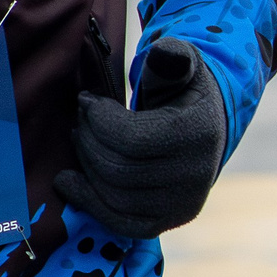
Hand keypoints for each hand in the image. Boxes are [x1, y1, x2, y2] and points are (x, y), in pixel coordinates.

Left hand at [54, 39, 226, 237]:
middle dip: (88, 141)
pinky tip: (70, 181)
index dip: (98, 120)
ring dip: (85, 167)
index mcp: (198, 135)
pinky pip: (119, 222)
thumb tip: (165, 54)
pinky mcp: (167, 222)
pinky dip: (89, 202)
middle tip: (79, 121)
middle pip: (118, 169)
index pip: (131, 138)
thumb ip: (171, 58)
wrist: (206, 132)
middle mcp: (195, 176)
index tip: (86, 101)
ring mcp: (182, 204)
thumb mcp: (181, 69)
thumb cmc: (182, 94)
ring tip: (81, 141)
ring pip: (113, 195)